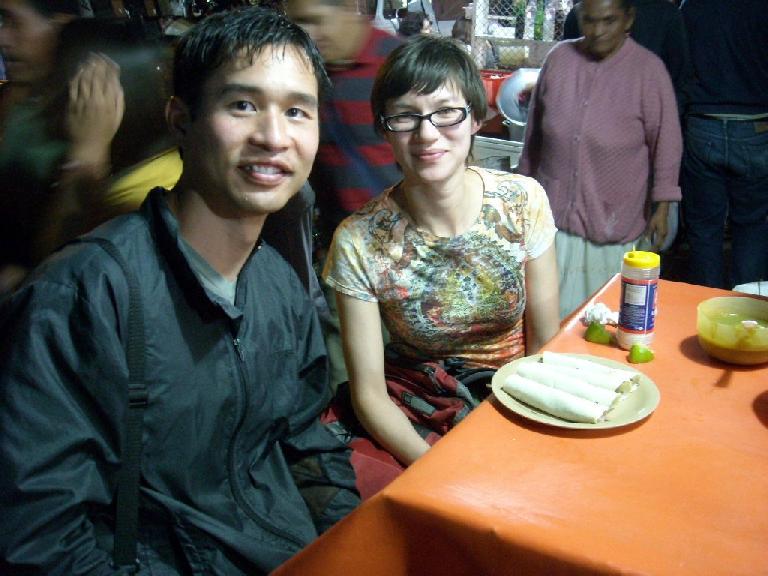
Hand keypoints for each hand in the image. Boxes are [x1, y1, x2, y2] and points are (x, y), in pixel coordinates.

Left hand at [65, 53, 124, 173]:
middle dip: (99, 64)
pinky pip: (74, 86)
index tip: (111, 62)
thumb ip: (119, 101)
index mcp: (109, 104)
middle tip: (99, 55)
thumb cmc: (105, 132)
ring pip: (85, 78)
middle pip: (97, 77)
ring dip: (88, 66)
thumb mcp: (117, 118)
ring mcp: (83, 100)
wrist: (88, 144)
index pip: (111, 81)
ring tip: (90, 58)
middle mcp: (97, 100)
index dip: (111, 69)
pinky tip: (79, 69)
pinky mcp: (72, 102)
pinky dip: (77, 76)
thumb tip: (118, 85)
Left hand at [644, 201, 669, 252]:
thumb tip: (646, 240)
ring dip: (656, 246)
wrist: (663, 212)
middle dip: (655, 249)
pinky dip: (658, 243)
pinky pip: (661, 240)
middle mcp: (664, 235)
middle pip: (660, 244)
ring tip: (651, 250)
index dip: (653, 249)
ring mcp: (665, 233)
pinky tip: (654, 244)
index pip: (657, 244)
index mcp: (661, 234)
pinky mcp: (664, 232)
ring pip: (661, 242)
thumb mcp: (651, 225)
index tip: (649, 252)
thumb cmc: (657, 218)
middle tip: (650, 253)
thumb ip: (649, 233)